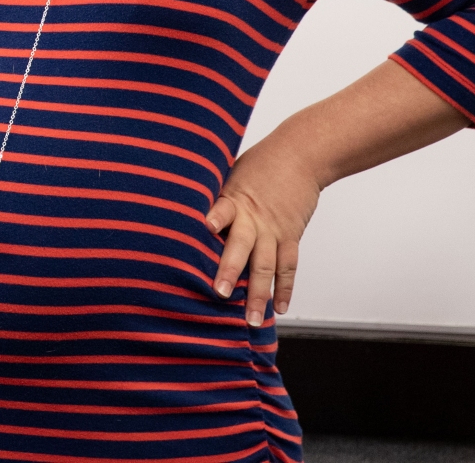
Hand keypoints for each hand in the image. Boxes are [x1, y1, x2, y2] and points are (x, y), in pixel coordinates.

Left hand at [206, 139, 323, 326]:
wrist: (300, 155)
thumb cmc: (258, 163)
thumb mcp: (229, 172)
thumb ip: (209, 195)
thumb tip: (174, 209)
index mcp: (233, 198)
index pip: (222, 210)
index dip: (214, 219)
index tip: (205, 227)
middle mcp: (253, 217)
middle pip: (242, 246)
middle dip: (231, 270)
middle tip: (221, 293)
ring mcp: (274, 229)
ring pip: (267, 265)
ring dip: (260, 294)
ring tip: (252, 319)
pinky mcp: (291, 235)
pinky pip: (289, 265)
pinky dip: (285, 288)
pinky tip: (280, 308)